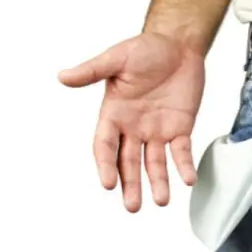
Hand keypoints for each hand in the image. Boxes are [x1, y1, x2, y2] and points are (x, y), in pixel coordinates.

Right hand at [59, 33, 204, 211]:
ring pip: (155, 162)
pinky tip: (188, 179)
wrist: (178, 45)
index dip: (106, 165)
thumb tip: (63, 76)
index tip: (108, 183)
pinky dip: (184, 166)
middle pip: (129, 162)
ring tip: (161, 201)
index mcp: (114, 113)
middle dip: (130, 184)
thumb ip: (92, 70)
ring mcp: (157, 129)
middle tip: (133, 207)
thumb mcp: (117, 58)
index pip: (106, 145)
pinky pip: (182, 151)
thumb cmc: (146, 49)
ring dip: (157, 182)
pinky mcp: (180, 127)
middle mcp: (134, 127)